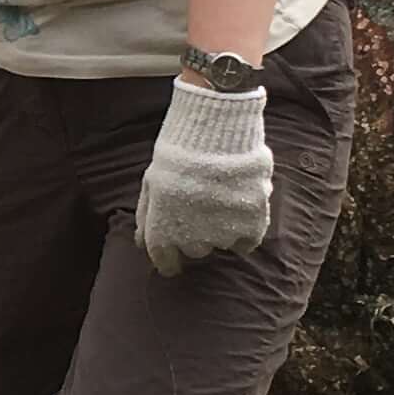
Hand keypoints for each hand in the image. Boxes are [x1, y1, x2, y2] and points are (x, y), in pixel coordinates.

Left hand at [134, 79, 272, 274]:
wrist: (215, 132)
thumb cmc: (177, 153)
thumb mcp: (151, 183)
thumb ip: (146, 217)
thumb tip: (141, 243)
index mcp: (163, 232)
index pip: (165, 262)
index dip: (169, 261)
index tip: (175, 257)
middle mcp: (193, 241)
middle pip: (195, 250)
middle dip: (195, 233)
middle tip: (200, 206)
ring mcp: (224, 234)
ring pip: (222, 243)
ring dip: (220, 228)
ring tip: (221, 198)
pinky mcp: (252, 225)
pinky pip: (248, 242)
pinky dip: (245, 230)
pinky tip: (240, 209)